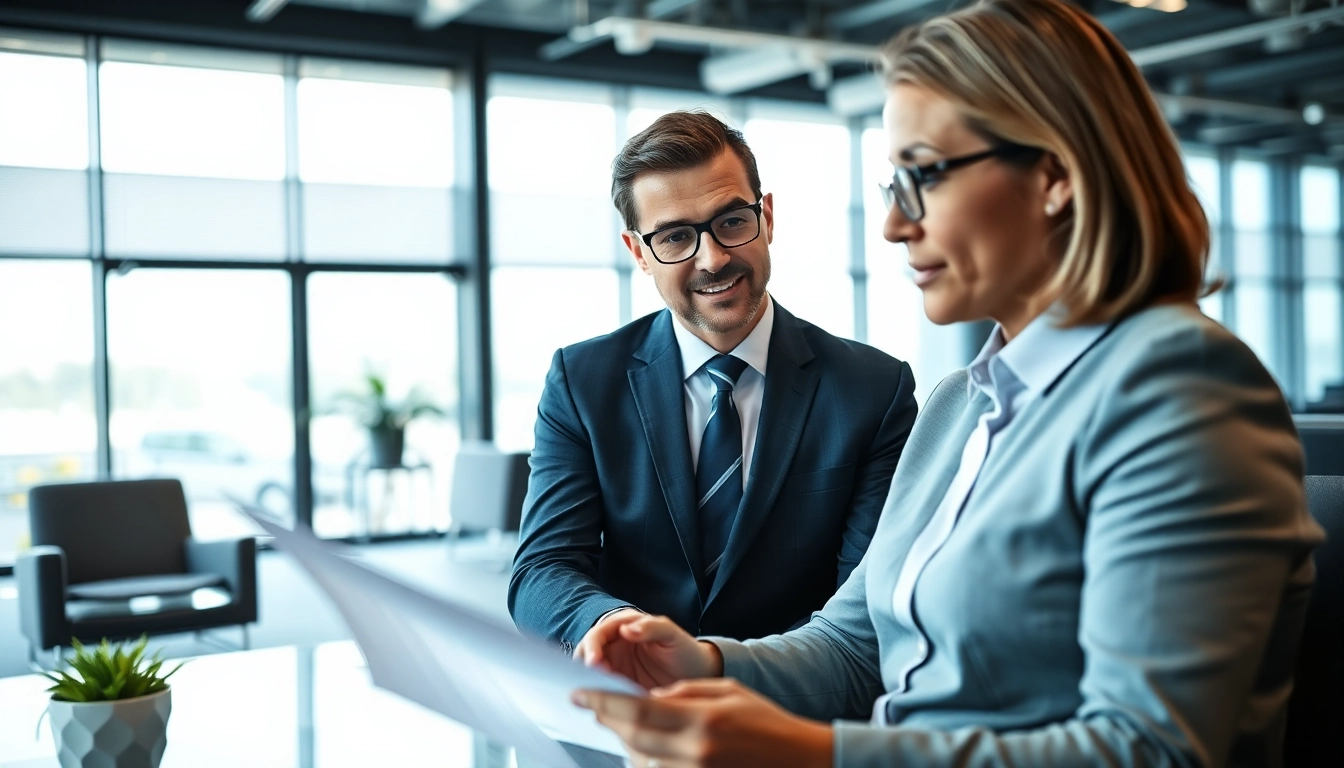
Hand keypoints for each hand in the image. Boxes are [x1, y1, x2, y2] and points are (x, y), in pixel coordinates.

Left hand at [572, 678, 832, 767]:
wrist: (800, 760)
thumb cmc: (767, 722)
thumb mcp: (727, 692)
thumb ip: (685, 693)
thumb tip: (649, 698)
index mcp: (702, 718)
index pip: (638, 708)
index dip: (603, 701)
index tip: (580, 694)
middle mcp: (696, 750)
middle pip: (633, 737)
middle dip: (607, 720)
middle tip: (593, 707)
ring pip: (641, 761)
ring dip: (624, 744)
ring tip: (619, 726)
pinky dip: (645, 762)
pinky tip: (643, 750)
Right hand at [574, 612, 722, 689]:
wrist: (699, 676)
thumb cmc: (686, 650)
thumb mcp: (673, 635)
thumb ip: (652, 627)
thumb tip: (626, 628)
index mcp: (624, 626)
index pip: (599, 634)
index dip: (593, 647)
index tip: (595, 662)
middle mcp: (615, 646)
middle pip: (587, 654)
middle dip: (585, 667)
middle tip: (591, 682)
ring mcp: (615, 667)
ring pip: (590, 674)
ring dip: (589, 683)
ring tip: (595, 695)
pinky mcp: (618, 688)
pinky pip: (602, 692)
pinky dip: (598, 698)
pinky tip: (602, 706)